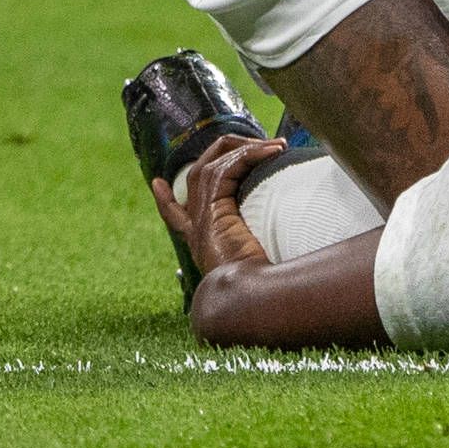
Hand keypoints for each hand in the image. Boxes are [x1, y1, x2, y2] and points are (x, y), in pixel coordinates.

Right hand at [152, 132, 285, 282]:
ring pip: (212, 164)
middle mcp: (195, 228)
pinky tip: (274, 151)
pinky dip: (250, 155)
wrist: (248, 301)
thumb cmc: (259, 289)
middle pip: (196, 175)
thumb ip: (259, 253)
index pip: (174, 216)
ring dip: (246, 148)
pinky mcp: (213, 211)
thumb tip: (292, 250)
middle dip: (225, 152)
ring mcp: (201, 218)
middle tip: (260, 146)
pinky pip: (227, 168)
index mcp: (200, 242)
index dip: (163, 198)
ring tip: (277, 146)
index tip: (157, 183)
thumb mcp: (255, 265)